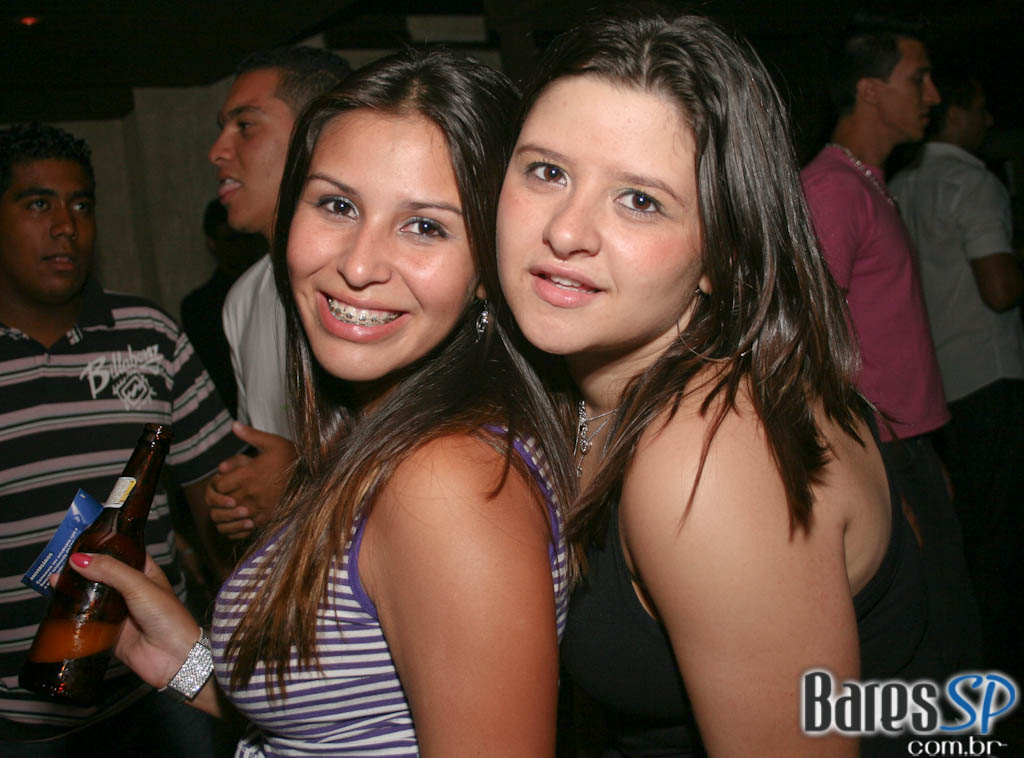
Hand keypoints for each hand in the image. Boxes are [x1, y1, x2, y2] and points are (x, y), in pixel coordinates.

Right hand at [64, 552, 199, 689]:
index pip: (122, 554)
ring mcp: (119, 612)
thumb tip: (79, 559)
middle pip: (102, 576)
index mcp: (145, 574)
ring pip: (92, 597)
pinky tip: (58, 606)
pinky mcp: (108, 632)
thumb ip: (111, 570)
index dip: (103, 547)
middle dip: (83, 570)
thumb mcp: (140, 585)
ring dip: (75, 591)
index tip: (81, 541)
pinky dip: (74, 615)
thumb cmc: (168, 617)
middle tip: (60, 562)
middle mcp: (131, 591)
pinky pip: (87, 621)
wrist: (172, 657)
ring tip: (54, 581)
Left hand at [206, 422, 295, 539]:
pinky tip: (242, 517)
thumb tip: (233, 425)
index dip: (218, 483)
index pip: (219, 485)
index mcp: (249, 474)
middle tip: (226, 492)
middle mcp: (251, 493)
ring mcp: (259, 507)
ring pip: (231, 517)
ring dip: (227, 512)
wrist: (314, 477)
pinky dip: (239, 524)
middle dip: (220, 498)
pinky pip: (245, 527)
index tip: (225, 479)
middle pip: (223, 502)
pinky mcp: (267, 517)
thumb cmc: (292, 458)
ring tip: (232, 505)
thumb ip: (251, 435)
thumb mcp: (272, 442)